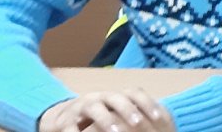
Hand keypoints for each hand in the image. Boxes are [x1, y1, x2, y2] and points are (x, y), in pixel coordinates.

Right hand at [38, 90, 173, 131]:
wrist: (61, 118)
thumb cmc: (96, 118)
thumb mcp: (113, 113)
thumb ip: (132, 117)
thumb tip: (159, 122)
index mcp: (114, 96)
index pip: (133, 93)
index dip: (147, 103)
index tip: (159, 116)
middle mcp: (98, 98)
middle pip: (115, 97)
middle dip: (127, 109)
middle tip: (138, 122)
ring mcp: (81, 107)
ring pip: (93, 108)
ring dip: (105, 119)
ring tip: (115, 131)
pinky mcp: (65, 120)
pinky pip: (71, 126)